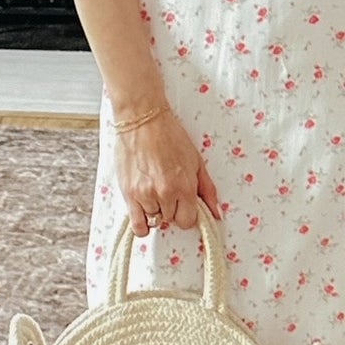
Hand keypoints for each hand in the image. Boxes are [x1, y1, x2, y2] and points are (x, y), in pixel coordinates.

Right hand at [115, 108, 220, 237]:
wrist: (142, 120)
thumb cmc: (169, 136)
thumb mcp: (196, 161)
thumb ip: (207, 190)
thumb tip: (216, 213)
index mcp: (185, 186)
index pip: (187, 221)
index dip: (185, 214)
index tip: (182, 205)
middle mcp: (166, 194)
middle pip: (170, 220)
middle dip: (170, 209)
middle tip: (166, 190)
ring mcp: (146, 195)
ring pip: (154, 219)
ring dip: (155, 209)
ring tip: (152, 190)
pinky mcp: (129, 193)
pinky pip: (137, 225)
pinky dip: (142, 224)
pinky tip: (143, 212)